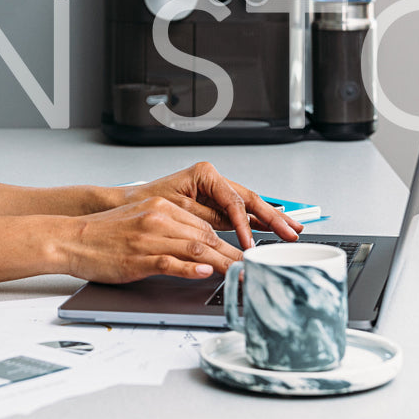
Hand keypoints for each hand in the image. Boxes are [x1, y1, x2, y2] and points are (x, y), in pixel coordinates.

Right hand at [59, 196, 243, 282]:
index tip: (245, 253)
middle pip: (207, 235)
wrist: (71, 238)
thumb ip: (170, 231)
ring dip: (222, 262)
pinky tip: (205, 272)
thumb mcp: (141, 222)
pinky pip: (170, 261)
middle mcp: (159, 218)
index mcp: (161, 207)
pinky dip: (190, 268)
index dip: (229, 240)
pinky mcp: (138, 257)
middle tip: (253, 267)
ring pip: (196, 247)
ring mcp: (149, 237)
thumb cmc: (104, 235)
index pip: (205, 224)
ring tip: (240, 273)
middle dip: (234, 253)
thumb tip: (200, 250)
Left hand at [126, 161, 302, 249]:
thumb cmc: (145, 203)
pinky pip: (240, 212)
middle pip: (250, 200)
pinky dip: (256, 221)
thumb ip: (205, 219)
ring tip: (291, 230)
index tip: (250, 244)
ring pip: (249, 205)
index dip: (245, 225)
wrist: (127, 204)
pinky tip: (272, 228)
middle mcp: (213, 179)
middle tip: (292, 232)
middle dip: (273, 217)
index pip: (234, 202)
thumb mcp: (176, 211)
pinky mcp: (214, 203)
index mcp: (205, 174)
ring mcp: (215, 191)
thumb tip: (227, 232)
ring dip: (271, 219)